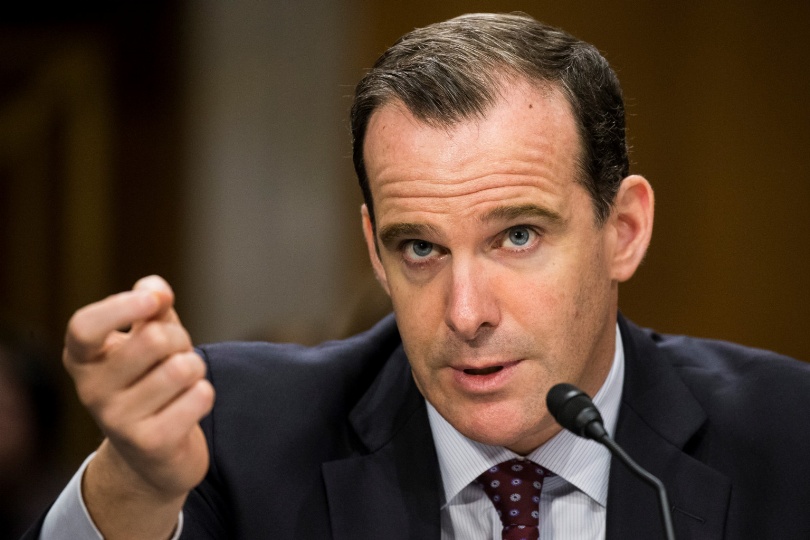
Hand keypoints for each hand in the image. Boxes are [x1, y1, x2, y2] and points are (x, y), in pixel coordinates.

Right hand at [63, 275, 213, 536]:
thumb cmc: (151, 379)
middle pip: (154, 340)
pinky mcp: (151, 444)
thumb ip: (152, 308)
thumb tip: (156, 289)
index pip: (85, 327)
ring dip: (195, 367)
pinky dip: (205, 393)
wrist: (154, 455)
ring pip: (181, 369)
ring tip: (183, 381)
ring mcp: (117, 421)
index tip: (155, 300)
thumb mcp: (148, 338)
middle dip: (179, 339)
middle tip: (177, 353)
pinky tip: (189, 405)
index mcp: (83, 359)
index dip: (121, 306)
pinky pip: (199, 396)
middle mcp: (90, 391)